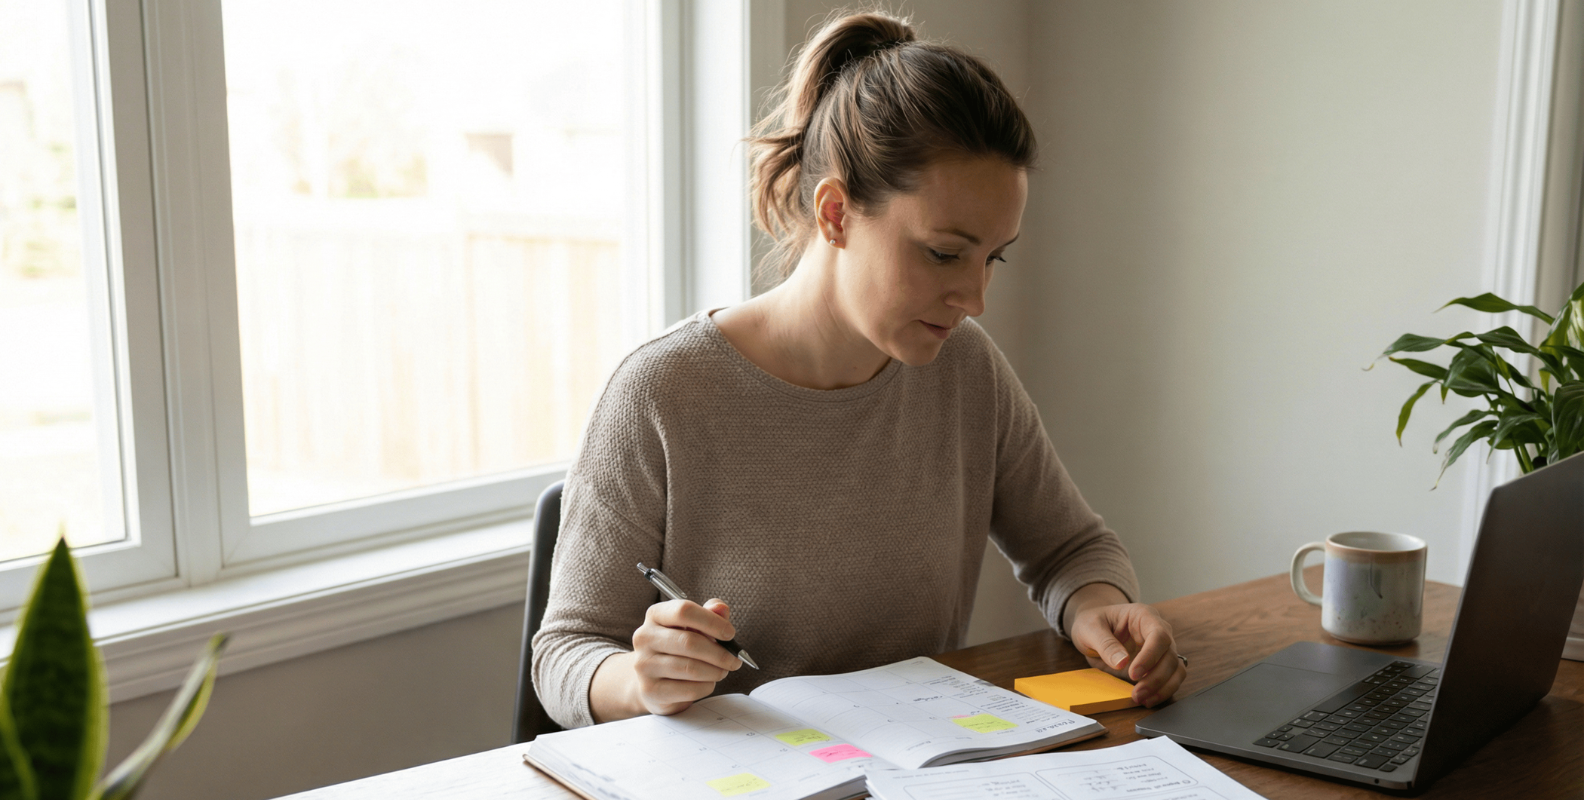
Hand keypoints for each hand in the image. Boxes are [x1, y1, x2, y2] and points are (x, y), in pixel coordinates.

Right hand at [628, 598, 742, 715]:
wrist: (652, 681)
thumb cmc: (677, 648)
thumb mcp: (693, 626)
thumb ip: (709, 614)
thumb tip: (721, 608)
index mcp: (655, 615)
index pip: (684, 611)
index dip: (712, 622)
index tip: (730, 634)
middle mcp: (644, 637)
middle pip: (689, 642)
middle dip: (719, 653)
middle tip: (733, 660)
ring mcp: (644, 665)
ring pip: (691, 668)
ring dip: (715, 671)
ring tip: (722, 671)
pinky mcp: (651, 690)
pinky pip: (689, 690)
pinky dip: (706, 687)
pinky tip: (707, 683)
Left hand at [1070, 602, 1184, 707]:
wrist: (1093, 629)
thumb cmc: (1092, 623)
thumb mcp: (1089, 629)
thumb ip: (1105, 644)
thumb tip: (1122, 663)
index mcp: (1143, 615)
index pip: (1158, 635)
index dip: (1150, 656)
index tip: (1134, 674)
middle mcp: (1158, 630)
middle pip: (1169, 655)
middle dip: (1155, 678)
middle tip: (1137, 694)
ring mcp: (1161, 648)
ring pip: (1175, 669)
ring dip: (1162, 687)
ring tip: (1142, 699)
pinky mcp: (1159, 664)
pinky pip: (1171, 678)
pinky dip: (1163, 691)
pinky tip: (1148, 699)